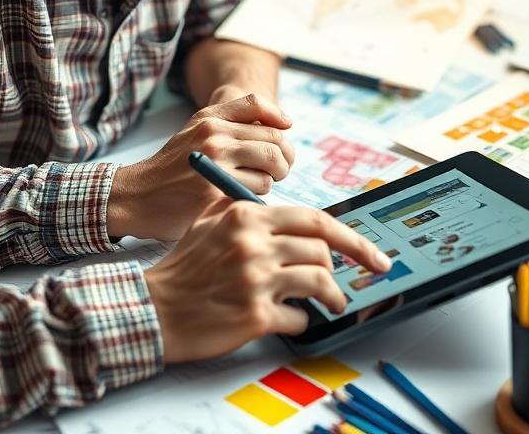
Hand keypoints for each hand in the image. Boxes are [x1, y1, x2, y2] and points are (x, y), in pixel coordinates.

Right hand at [107, 94, 294, 239]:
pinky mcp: (215, 191)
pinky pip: (258, 190)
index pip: (260, 108)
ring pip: (271, 168)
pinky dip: (258, 195)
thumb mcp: (197, 129)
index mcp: (210, 118)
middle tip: (278, 171)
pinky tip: (241, 196)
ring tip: (254, 184)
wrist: (138, 196)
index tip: (283, 136)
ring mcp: (214, 164)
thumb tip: (286, 122)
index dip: (279, 124)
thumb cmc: (173, 166)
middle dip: (284, 159)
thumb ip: (235, 118)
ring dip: (271, 179)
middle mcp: (213, 136)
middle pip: (275, 140)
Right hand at [144, 201, 392, 362]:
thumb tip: (289, 214)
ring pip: (320, 281)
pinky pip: (299, 318)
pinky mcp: (253, 314)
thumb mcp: (207, 221)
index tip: (374, 255)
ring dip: (331, 297)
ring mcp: (254, 279)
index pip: (316, 219)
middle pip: (322, 251)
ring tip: (328, 304)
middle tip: (337, 284)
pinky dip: (301, 321)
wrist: (155, 308)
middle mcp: (252, 243)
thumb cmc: (184, 267)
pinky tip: (288, 320)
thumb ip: (244, 208)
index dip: (353, 239)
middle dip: (338, 271)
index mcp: (246, 216)